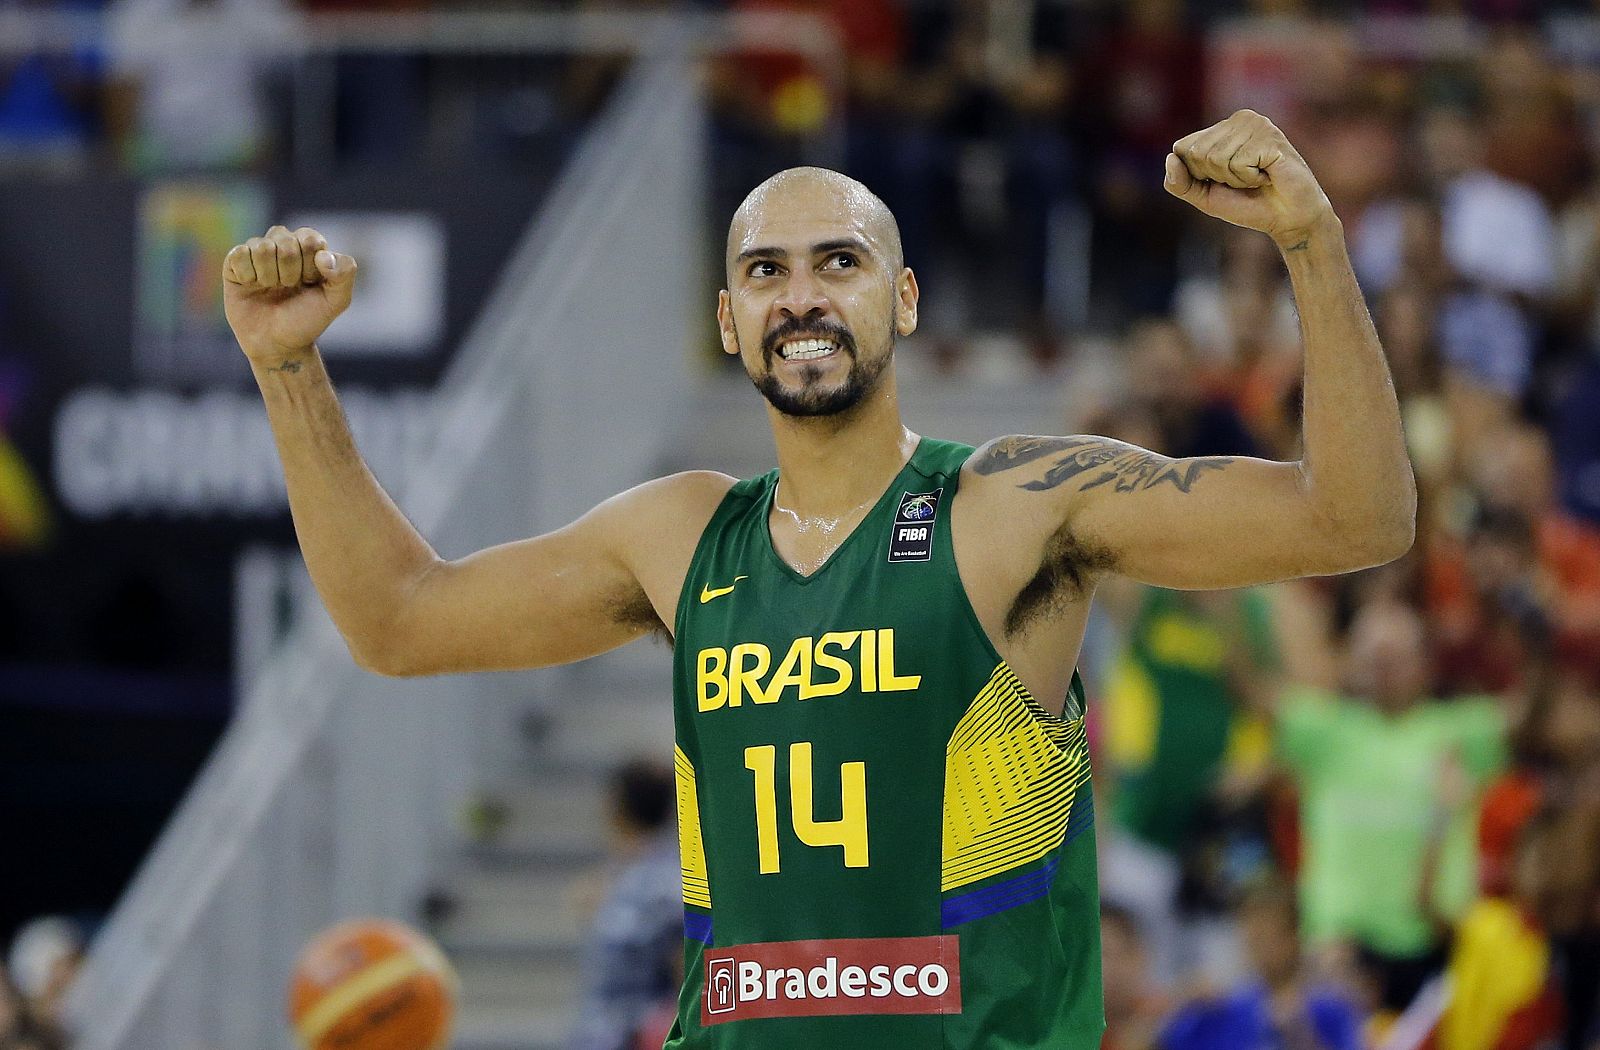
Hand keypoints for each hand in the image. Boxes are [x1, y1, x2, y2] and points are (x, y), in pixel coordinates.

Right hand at [223, 225, 356, 366]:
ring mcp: (258, 252)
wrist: (278, 344)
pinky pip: (239, 254)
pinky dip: (248, 275)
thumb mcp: (336, 301)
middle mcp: (282, 244)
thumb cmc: (307, 319)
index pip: (309, 239)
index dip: (310, 265)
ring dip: (269, 275)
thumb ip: (345, 274)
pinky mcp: (234, 262)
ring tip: (270, 289)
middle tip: (288, 288)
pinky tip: (251, 286)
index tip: (309, 283)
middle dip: (290, 272)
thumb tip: (323, 256)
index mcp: (308, 247)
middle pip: (285, 242)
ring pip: (262, 247)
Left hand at [1164, 110, 1334, 248]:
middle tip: (1244, 180)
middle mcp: (1239, 119)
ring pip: (1217, 158)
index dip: (1198, 174)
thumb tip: (1170, 158)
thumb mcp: (1204, 197)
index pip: (1183, 148)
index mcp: (1221, 128)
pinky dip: (1250, 178)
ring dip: (1236, 179)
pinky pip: (1238, 163)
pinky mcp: (1270, 136)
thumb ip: (1180, 183)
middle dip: (1217, 177)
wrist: (1288, 219)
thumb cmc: (1247, 205)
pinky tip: (1267, 175)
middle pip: (1198, 153)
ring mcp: (1256, 124)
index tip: (1223, 181)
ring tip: (1257, 177)